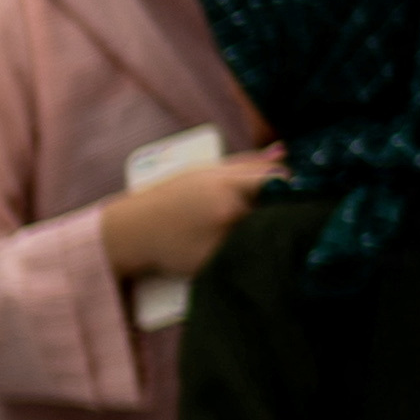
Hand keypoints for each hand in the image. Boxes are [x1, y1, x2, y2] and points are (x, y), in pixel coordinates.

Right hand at [101, 145, 287, 281]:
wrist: (131, 233)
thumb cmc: (169, 198)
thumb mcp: (203, 172)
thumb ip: (245, 163)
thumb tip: (284, 153)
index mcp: (227, 186)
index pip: (277, 181)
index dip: (288, 185)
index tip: (286, 190)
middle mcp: (229, 214)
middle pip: (278, 212)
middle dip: (280, 211)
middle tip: (273, 212)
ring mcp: (224, 243)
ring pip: (265, 238)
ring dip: (267, 234)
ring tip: (255, 232)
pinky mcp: (218, 266)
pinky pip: (247, 260)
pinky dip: (250, 255)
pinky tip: (240, 251)